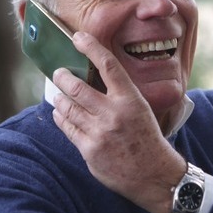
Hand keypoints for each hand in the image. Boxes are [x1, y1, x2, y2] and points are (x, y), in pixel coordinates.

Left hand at [51, 32, 185, 212]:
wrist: (154, 175)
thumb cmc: (148, 139)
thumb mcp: (141, 110)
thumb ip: (120, 95)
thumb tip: (94, 80)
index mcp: (131, 100)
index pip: (108, 65)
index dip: (91, 47)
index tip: (78, 37)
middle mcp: (114, 114)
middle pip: (78, 87)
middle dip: (63, 77)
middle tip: (59, 73)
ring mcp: (100, 133)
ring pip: (68, 107)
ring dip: (60, 98)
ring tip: (58, 94)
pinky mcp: (89, 150)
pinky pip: (68, 128)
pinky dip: (61, 117)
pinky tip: (61, 113)